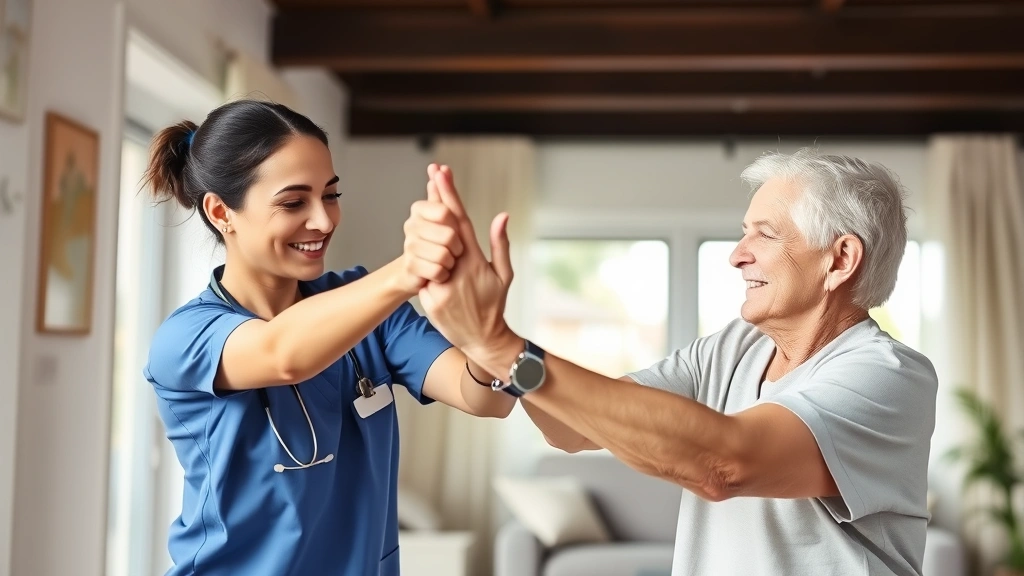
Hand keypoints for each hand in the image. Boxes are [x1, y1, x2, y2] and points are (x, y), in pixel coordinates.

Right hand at [394, 183, 465, 294]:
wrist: (421, 276)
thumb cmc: (439, 245)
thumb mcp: (444, 219)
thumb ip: (443, 193)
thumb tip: (441, 167)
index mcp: (422, 210)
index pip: (445, 210)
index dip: (455, 224)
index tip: (454, 227)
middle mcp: (412, 225)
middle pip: (449, 235)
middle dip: (457, 246)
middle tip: (453, 250)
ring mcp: (409, 245)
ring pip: (444, 255)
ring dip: (450, 262)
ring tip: (445, 262)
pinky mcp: (409, 266)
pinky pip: (437, 271)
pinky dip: (443, 275)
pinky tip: (438, 273)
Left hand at [419, 164, 519, 363]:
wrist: (484, 340)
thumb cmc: (494, 305)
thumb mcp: (504, 275)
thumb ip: (501, 244)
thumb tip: (502, 216)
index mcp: (475, 261)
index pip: (460, 221)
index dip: (450, 196)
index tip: (442, 175)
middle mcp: (458, 269)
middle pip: (442, 227)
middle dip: (437, 198)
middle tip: (433, 172)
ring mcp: (442, 284)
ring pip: (429, 250)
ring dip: (427, 226)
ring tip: (429, 196)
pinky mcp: (430, 300)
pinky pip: (422, 275)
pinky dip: (422, 264)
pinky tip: (422, 247)